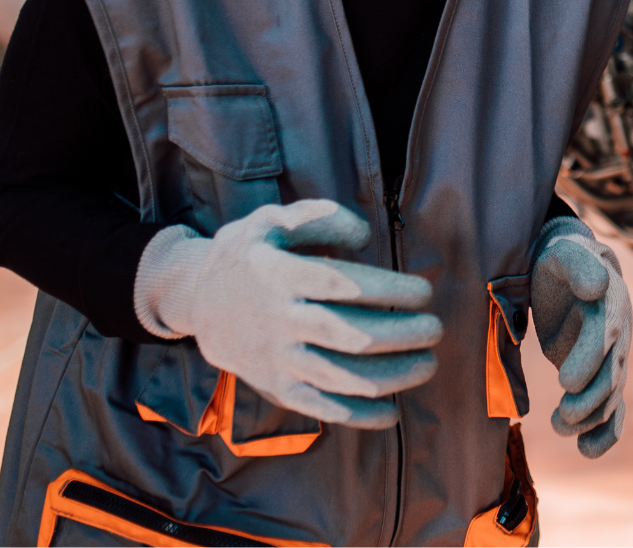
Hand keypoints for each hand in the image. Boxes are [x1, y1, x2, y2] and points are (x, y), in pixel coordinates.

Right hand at [136, 199, 440, 429]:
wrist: (197, 301)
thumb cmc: (248, 255)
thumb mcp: (270, 220)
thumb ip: (318, 217)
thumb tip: (363, 236)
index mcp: (278, 275)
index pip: (343, 286)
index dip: (389, 290)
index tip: (424, 291)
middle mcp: (279, 321)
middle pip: (350, 336)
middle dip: (402, 335)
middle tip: (435, 328)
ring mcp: (278, 359)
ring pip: (341, 377)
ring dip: (393, 375)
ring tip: (428, 363)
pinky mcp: (277, 387)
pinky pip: (321, 408)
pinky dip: (359, 415)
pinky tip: (392, 412)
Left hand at [530, 217, 630, 457]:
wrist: (572, 272)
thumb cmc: (563, 261)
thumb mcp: (566, 253)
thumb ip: (579, 265)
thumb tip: (596, 288)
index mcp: (611, 306)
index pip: (605, 336)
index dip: (588, 360)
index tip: (565, 382)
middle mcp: (618, 336)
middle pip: (611, 374)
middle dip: (588, 400)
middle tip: (561, 417)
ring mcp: (613, 359)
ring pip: (611, 396)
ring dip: (589, 418)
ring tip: (558, 425)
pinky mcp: (601, 375)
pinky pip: (612, 409)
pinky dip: (604, 434)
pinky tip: (586, 450)